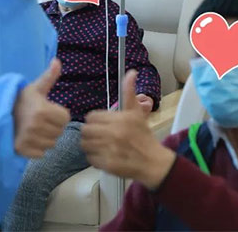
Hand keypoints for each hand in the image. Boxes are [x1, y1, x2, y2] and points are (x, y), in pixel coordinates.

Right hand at [13, 59, 70, 158]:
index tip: (47, 111)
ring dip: (45, 138)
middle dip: (52, 127)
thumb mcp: (35, 88)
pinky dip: (37, 148)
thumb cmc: (21, 100)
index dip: (58, 114)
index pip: (65, 118)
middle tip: (39, 120)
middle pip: (59, 132)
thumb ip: (49, 76)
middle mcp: (36, 125)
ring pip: (51, 144)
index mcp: (42, 110)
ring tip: (34, 129)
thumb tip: (57, 61)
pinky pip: (41, 154)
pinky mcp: (22, 150)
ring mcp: (29, 139)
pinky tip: (28, 139)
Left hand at [81, 70, 175, 189]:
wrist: (153, 162)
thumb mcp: (137, 113)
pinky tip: (103, 155)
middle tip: (98, 136)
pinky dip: (94, 157)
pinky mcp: (107, 164)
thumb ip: (129, 92)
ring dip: (90, 145)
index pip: (91, 117)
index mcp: (120, 119)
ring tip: (99, 145)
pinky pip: (90, 158)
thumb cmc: (143, 136)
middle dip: (90, 133)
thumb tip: (131, 72)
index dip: (94, 120)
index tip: (101, 125)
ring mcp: (110, 150)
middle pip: (85, 131)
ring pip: (85, 144)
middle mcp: (113, 134)